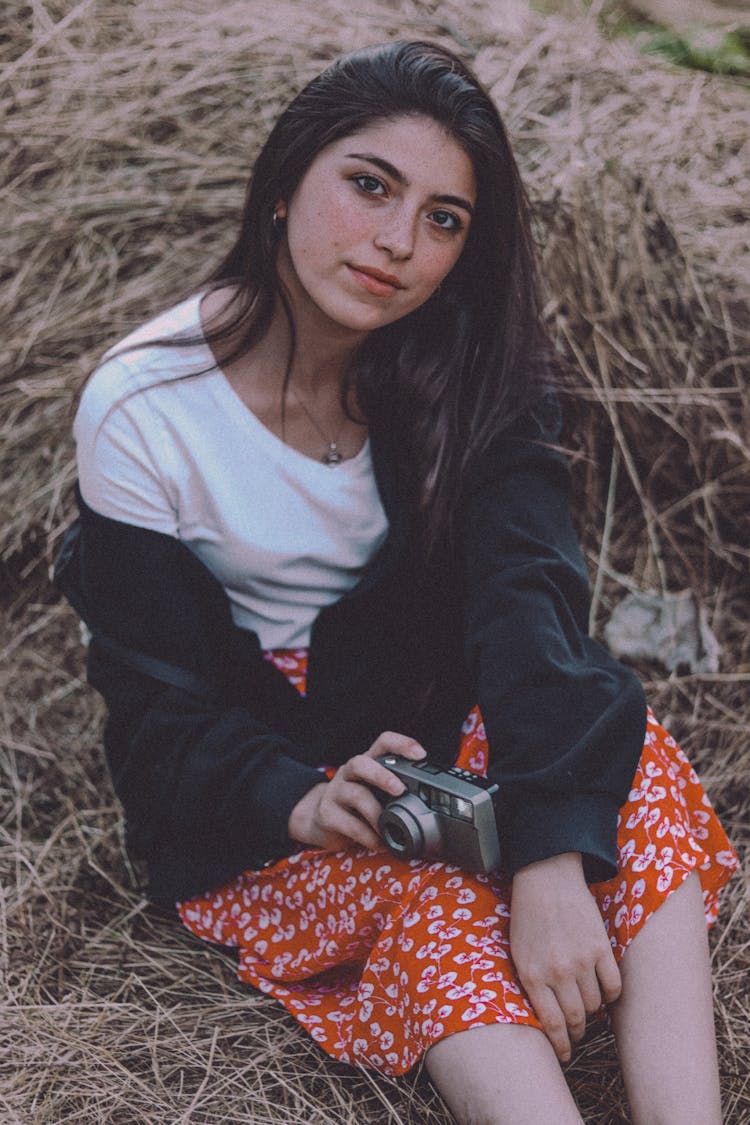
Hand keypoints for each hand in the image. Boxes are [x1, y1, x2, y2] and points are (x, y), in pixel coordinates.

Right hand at [287, 731, 426, 851]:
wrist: (320, 820)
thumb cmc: (358, 805)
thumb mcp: (377, 792)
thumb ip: (397, 793)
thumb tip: (431, 806)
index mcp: (367, 763)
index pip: (383, 742)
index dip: (402, 744)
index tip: (420, 755)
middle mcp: (349, 772)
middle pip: (361, 763)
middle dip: (382, 776)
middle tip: (399, 790)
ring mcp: (336, 791)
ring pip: (356, 794)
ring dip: (377, 814)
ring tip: (391, 828)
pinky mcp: (327, 813)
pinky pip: (349, 824)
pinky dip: (368, 836)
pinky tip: (379, 843)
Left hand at [510, 852, 621, 1061]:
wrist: (546, 879)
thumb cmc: (527, 917)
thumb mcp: (518, 952)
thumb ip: (531, 984)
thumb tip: (547, 1019)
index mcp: (532, 975)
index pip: (552, 1025)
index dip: (561, 1045)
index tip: (565, 1055)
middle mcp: (557, 972)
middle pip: (576, 1019)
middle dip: (577, 1032)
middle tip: (577, 1034)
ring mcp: (581, 960)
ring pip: (595, 1005)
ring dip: (592, 1011)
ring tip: (587, 1007)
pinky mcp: (600, 948)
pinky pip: (613, 986)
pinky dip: (610, 995)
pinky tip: (603, 992)